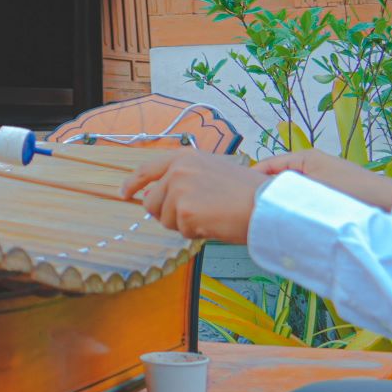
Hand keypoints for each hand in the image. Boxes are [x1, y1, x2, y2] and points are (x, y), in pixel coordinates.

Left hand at [122, 152, 268, 242]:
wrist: (266, 203)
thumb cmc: (246, 191)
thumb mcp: (211, 171)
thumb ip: (184, 178)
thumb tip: (157, 195)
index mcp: (184, 158)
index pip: (147, 169)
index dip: (133, 183)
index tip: (124, 193)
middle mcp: (178, 170)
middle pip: (152, 203)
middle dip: (168, 215)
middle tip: (197, 215)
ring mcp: (179, 189)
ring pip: (165, 220)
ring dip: (185, 225)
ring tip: (211, 215)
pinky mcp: (184, 211)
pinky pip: (181, 231)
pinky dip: (197, 233)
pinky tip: (215, 223)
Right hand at [252, 149, 391, 210]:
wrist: (386, 203)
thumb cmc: (352, 191)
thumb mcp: (313, 190)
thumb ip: (285, 193)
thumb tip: (262, 200)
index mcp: (305, 157)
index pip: (268, 165)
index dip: (252, 178)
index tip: (238, 194)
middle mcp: (311, 165)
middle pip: (278, 177)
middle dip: (265, 191)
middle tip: (250, 208)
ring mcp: (320, 178)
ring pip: (290, 189)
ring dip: (282, 200)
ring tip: (268, 215)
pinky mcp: (328, 192)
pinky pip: (303, 198)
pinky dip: (296, 206)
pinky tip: (290, 219)